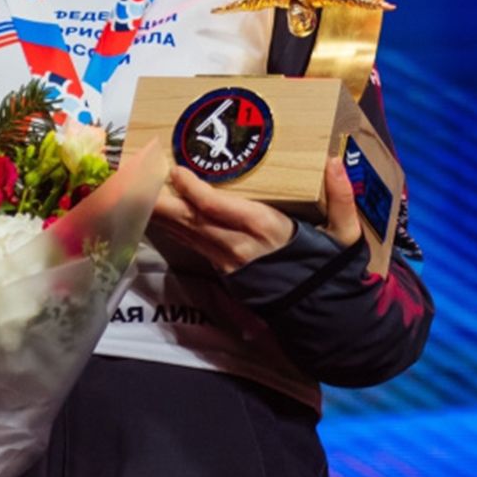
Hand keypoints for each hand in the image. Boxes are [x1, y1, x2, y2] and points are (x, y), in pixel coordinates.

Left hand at [150, 161, 362, 273]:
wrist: (320, 315)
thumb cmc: (329, 271)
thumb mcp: (345, 237)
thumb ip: (341, 198)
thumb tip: (334, 162)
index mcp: (267, 231)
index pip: (220, 210)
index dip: (195, 190)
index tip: (176, 170)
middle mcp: (239, 246)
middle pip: (191, 219)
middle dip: (160, 198)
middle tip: (133, 175)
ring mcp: (227, 260)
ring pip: (185, 232)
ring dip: (158, 210)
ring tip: (131, 185)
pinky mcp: (222, 268)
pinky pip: (190, 242)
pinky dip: (169, 225)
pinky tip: (152, 209)